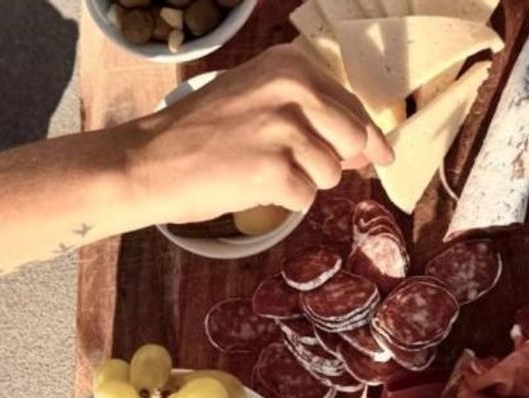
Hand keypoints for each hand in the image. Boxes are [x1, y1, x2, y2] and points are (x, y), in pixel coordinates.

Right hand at [118, 43, 393, 223]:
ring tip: (259, 169)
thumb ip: (314, 114)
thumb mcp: (258, 98)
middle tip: (293, 163)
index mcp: (291, 65)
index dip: (366, 138)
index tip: (378, 154)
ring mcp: (284, 130)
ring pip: (331, 173)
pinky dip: (283, 200)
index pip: (353, 106)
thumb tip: (369, 150)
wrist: (149, 160)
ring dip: (302, 180)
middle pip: (353, 140)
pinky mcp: (274, 171)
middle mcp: (293, 89)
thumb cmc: (202, 132)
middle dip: (333, 160)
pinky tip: (251, 185)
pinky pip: (306, 198)